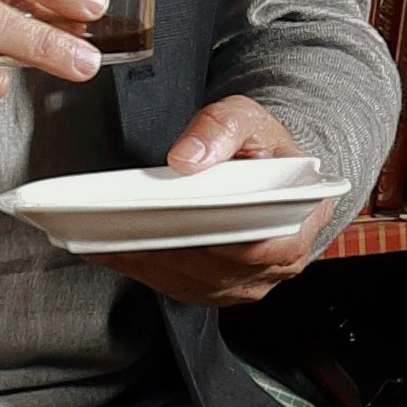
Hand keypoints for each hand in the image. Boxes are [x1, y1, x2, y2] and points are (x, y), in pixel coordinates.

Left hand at [94, 96, 324, 307]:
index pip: (258, 244)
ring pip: (193, 282)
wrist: (269, 168)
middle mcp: (277, 264)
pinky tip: (115, 248)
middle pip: (217, 268)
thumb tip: (186, 159)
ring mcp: (247, 282)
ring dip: (149, 264)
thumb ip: (222, 128)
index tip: (175, 227)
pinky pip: (180, 286)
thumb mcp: (250, 118)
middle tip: (121, 229)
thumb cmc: (263, 147)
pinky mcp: (218, 287)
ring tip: (107, 238)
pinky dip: (146, 269)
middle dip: (167, 250)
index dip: (217, 241)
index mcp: (300, 223)